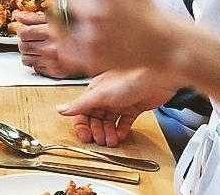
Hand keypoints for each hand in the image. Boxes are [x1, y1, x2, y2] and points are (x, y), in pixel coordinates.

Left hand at [15, 10, 87, 78]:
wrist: (95, 51)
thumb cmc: (75, 32)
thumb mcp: (56, 20)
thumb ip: (34, 18)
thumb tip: (17, 16)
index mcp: (52, 32)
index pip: (24, 33)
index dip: (22, 31)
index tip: (25, 31)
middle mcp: (52, 47)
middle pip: (23, 46)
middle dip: (24, 42)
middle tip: (31, 40)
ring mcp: (54, 61)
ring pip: (26, 58)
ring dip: (28, 53)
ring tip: (37, 48)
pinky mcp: (56, 72)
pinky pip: (35, 68)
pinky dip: (36, 63)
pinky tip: (44, 57)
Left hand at [52, 0, 179, 75]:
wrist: (164, 41)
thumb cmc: (141, 6)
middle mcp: (96, 12)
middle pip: (57, 4)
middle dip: (68, 5)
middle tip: (84, 11)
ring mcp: (93, 37)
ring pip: (57, 26)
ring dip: (66, 25)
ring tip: (86, 26)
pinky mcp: (92, 58)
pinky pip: (63, 48)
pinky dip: (70, 44)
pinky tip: (87, 40)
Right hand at [56, 68, 178, 146]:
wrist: (158, 78)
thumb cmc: (130, 78)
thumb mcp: (100, 94)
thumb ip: (80, 104)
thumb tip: (61, 109)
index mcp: (94, 91)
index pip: (82, 111)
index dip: (82, 124)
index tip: (85, 136)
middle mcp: (105, 97)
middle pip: (95, 118)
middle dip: (96, 130)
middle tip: (99, 140)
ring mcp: (120, 103)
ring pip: (109, 122)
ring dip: (108, 133)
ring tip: (111, 140)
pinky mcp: (133, 108)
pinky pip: (124, 123)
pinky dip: (121, 130)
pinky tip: (121, 135)